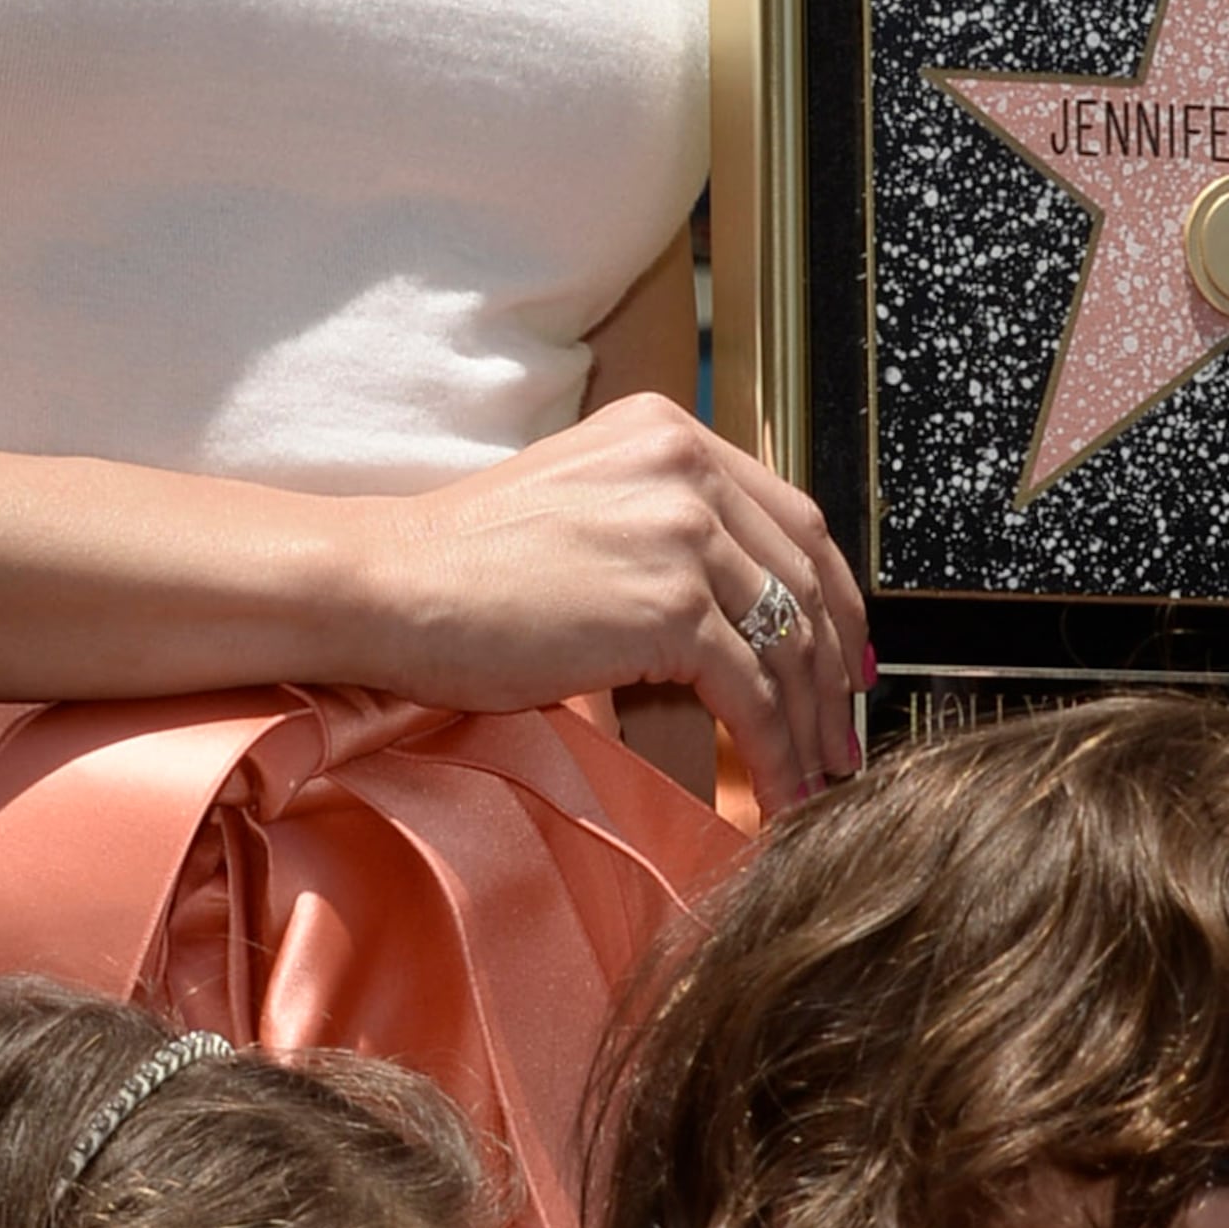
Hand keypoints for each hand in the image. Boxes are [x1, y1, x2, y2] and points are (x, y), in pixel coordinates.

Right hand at [350, 396, 869, 811]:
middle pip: (806, 580)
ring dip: (812, 725)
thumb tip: (724, 610)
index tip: (843, 656)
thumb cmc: (456, 565)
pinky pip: (752, 693)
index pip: (791, 517)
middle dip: (834, 672)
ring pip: (791, 641)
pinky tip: (775, 792)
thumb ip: (653, 530)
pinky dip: (774, 752)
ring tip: (817, 779)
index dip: (833, 594)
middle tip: (843, 734)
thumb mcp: (578, 510)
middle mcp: (686, 468)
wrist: (385, 585)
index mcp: (666, 435)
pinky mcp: (669, 607)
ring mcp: (683, 533)